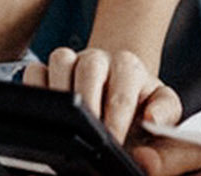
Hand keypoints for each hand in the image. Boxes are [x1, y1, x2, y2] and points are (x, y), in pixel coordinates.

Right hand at [22, 47, 180, 142]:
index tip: (113, 142)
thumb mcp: (163, 106)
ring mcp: (72, 61)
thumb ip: (166, 113)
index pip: (122, 91)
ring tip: (64, 123)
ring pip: (60, 60)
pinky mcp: (48, 70)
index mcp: (129, 66)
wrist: (121, 87)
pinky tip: (44, 113)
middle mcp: (99, 59)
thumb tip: (153, 119)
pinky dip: (35, 89)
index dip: (116, 119)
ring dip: (60, 92)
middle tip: (87, 133)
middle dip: (87, 103)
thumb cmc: (140, 102)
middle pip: (89, 67)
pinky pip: (34, 71)